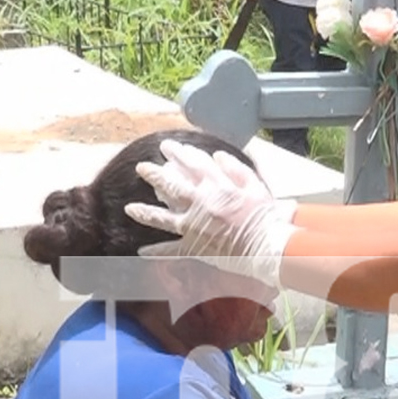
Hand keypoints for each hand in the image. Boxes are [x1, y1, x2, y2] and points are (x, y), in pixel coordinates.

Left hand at [124, 140, 297, 285]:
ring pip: (163, 218)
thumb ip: (235, 169)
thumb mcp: (256, 185)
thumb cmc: (266, 217)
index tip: (166, 147)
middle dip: (154, 175)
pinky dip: (156, 252)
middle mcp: (201, 204)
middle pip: (171, 186)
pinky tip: (142, 251)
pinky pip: (171, 250)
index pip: (192, 165)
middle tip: (141, 168)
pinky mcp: (195, 248)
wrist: (268, 246)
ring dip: (145, 212)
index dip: (178, 154)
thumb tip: (218, 156)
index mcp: (217, 187)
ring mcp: (195, 227)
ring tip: (129, 208)